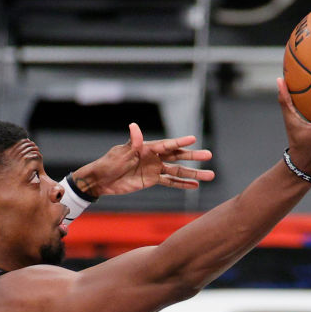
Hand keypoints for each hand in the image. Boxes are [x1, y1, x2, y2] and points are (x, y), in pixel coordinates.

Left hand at [69, 122, 214, 197]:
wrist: (101, 180)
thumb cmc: (109, 164)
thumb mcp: (120, 154)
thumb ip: (132, 143)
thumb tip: (134, 125)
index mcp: (146, 148)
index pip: (166, 145)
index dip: (179, 142)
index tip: (194, 139)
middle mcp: (153, 157)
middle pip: (177, 156)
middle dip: (193, 156)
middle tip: (209, 156)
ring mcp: (154, 169)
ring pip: (177, 171)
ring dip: (192, 174)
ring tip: (209, 175)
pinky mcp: (151, 180)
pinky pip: (169, 182)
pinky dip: (181, 184)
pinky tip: (194, 186)